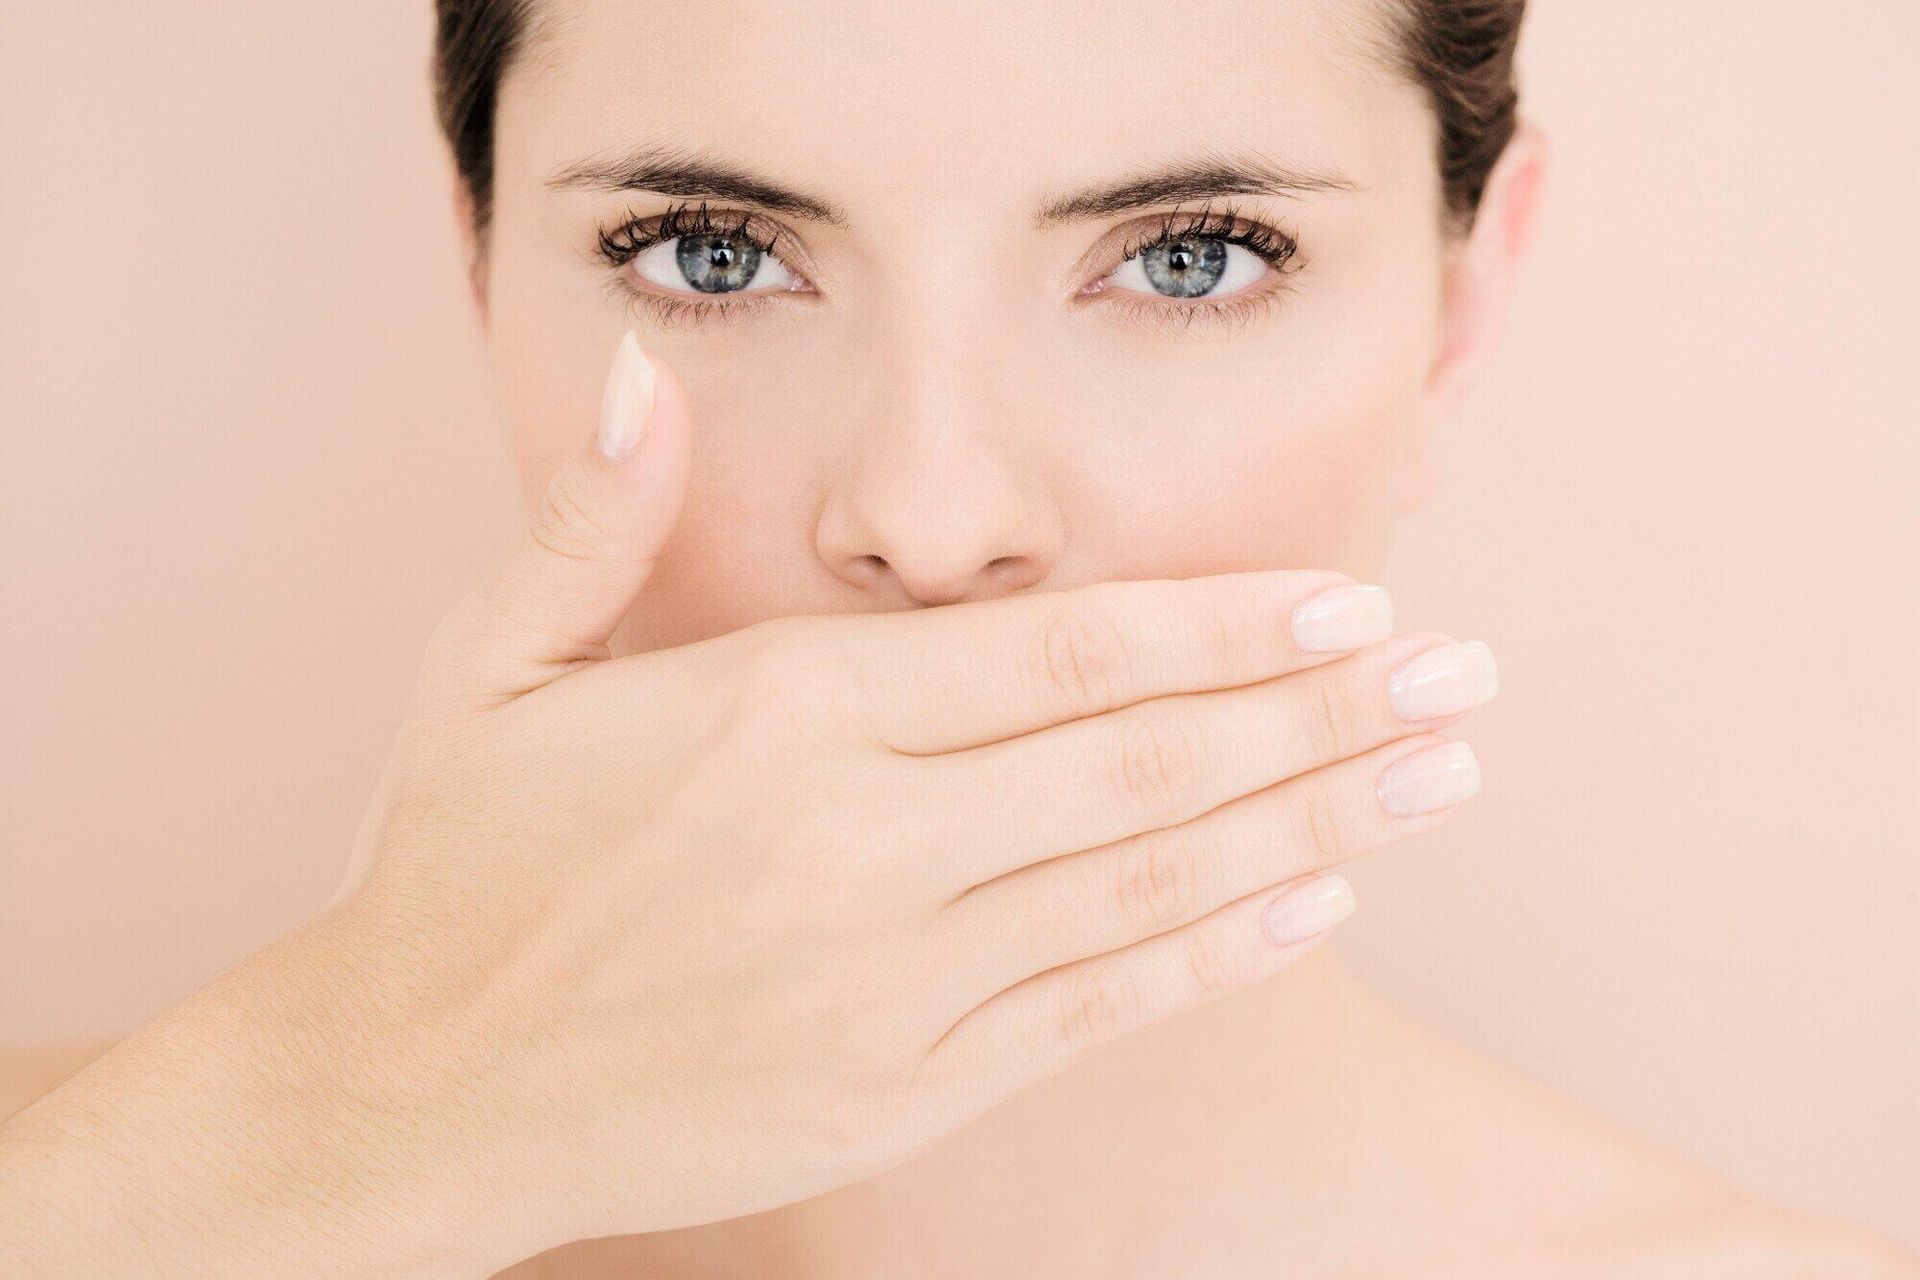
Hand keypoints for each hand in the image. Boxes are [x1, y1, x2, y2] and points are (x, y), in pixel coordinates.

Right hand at [321, 331, 1495, 1264]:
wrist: (406, 1091)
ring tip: (1437, 776)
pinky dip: (1215, 958)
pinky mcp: (897, 1087)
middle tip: (1461, 673)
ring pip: (1150, 883)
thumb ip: (592, 519)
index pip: (1060, 649)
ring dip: (1316, 822)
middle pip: (1146, 759)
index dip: (1225, 623)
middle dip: (1324, 710)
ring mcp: (889, 977)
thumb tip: (631, 372)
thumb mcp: (484, 665)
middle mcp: (859, 842)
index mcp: (781, 715)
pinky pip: (1093, 1011)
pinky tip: (1317, 910)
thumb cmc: (455, 867)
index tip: (1349, 597)